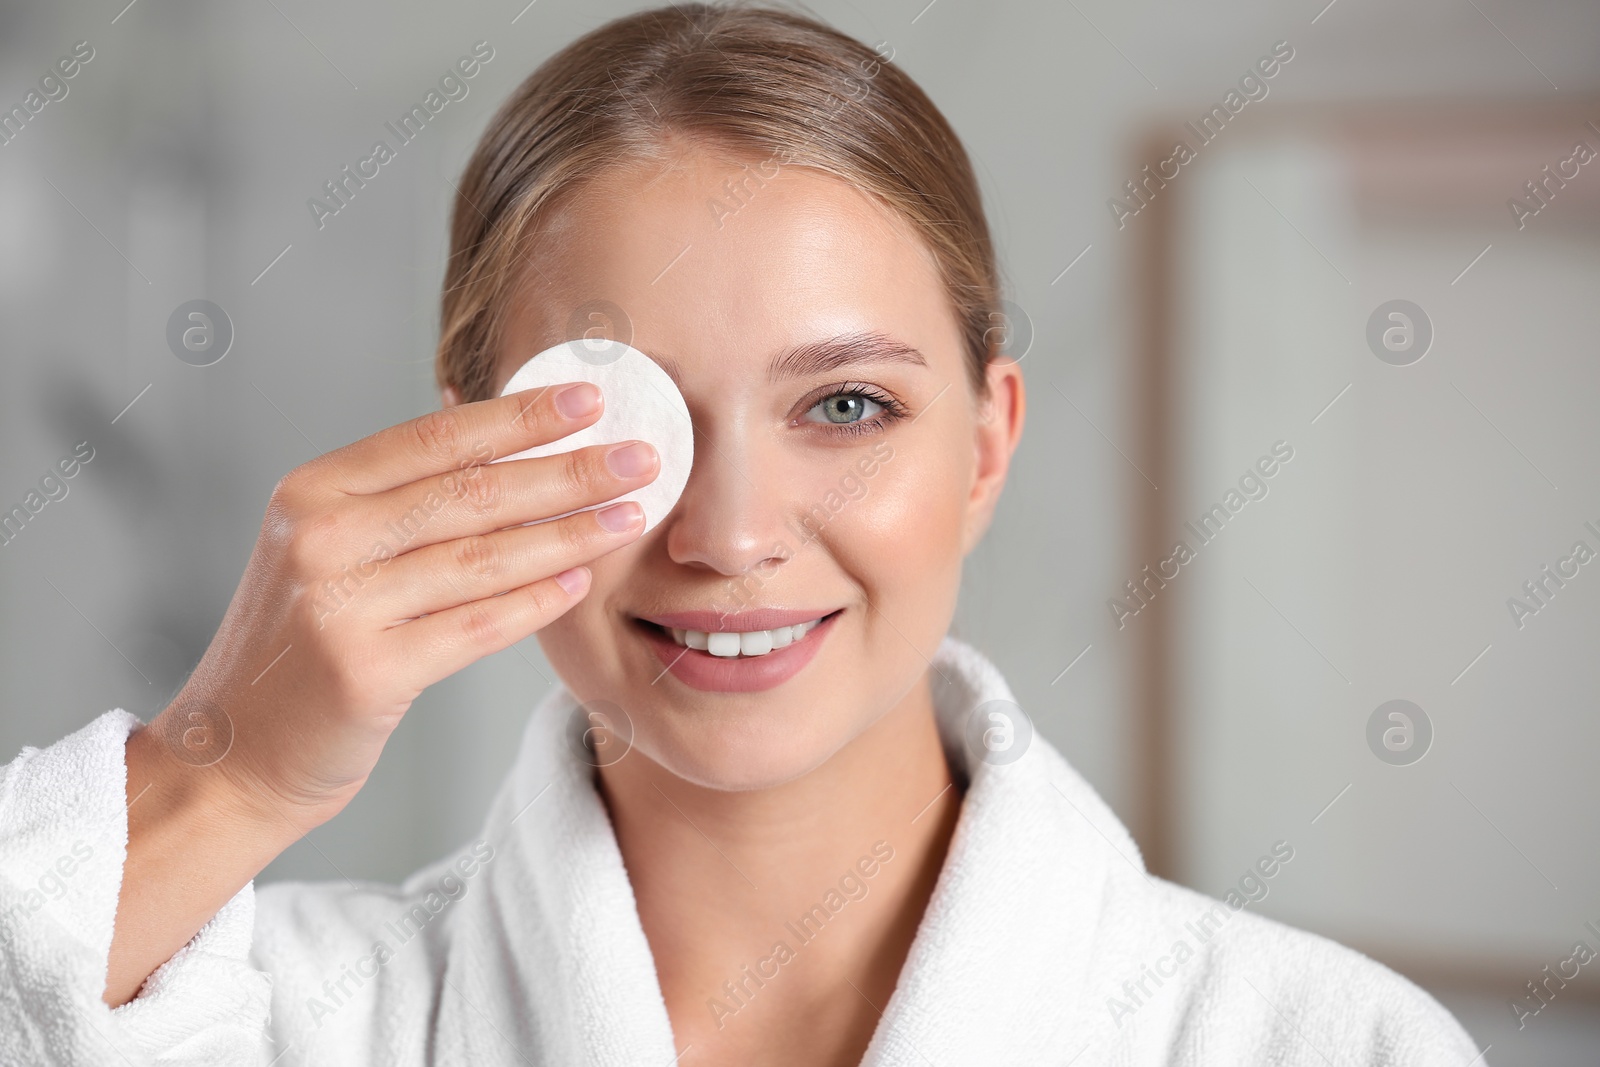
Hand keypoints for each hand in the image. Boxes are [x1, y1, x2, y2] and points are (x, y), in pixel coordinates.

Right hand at [143, 380, 656, 834]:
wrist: (236, 756)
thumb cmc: (302, 645)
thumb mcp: (326, 549)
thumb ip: (399, 497)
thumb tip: (507, 435)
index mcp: (313, 492)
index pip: (436, 439)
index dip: (520, 416)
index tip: (592, 397)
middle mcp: (321, 539)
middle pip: (471, 493)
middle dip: (568, 471)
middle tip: (642, 457)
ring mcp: (339, 607)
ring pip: (483, 559)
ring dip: (570, 534)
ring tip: (632, 516)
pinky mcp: (367, 673)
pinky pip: (477, 627)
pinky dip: (536, 602)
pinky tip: (583, 583)